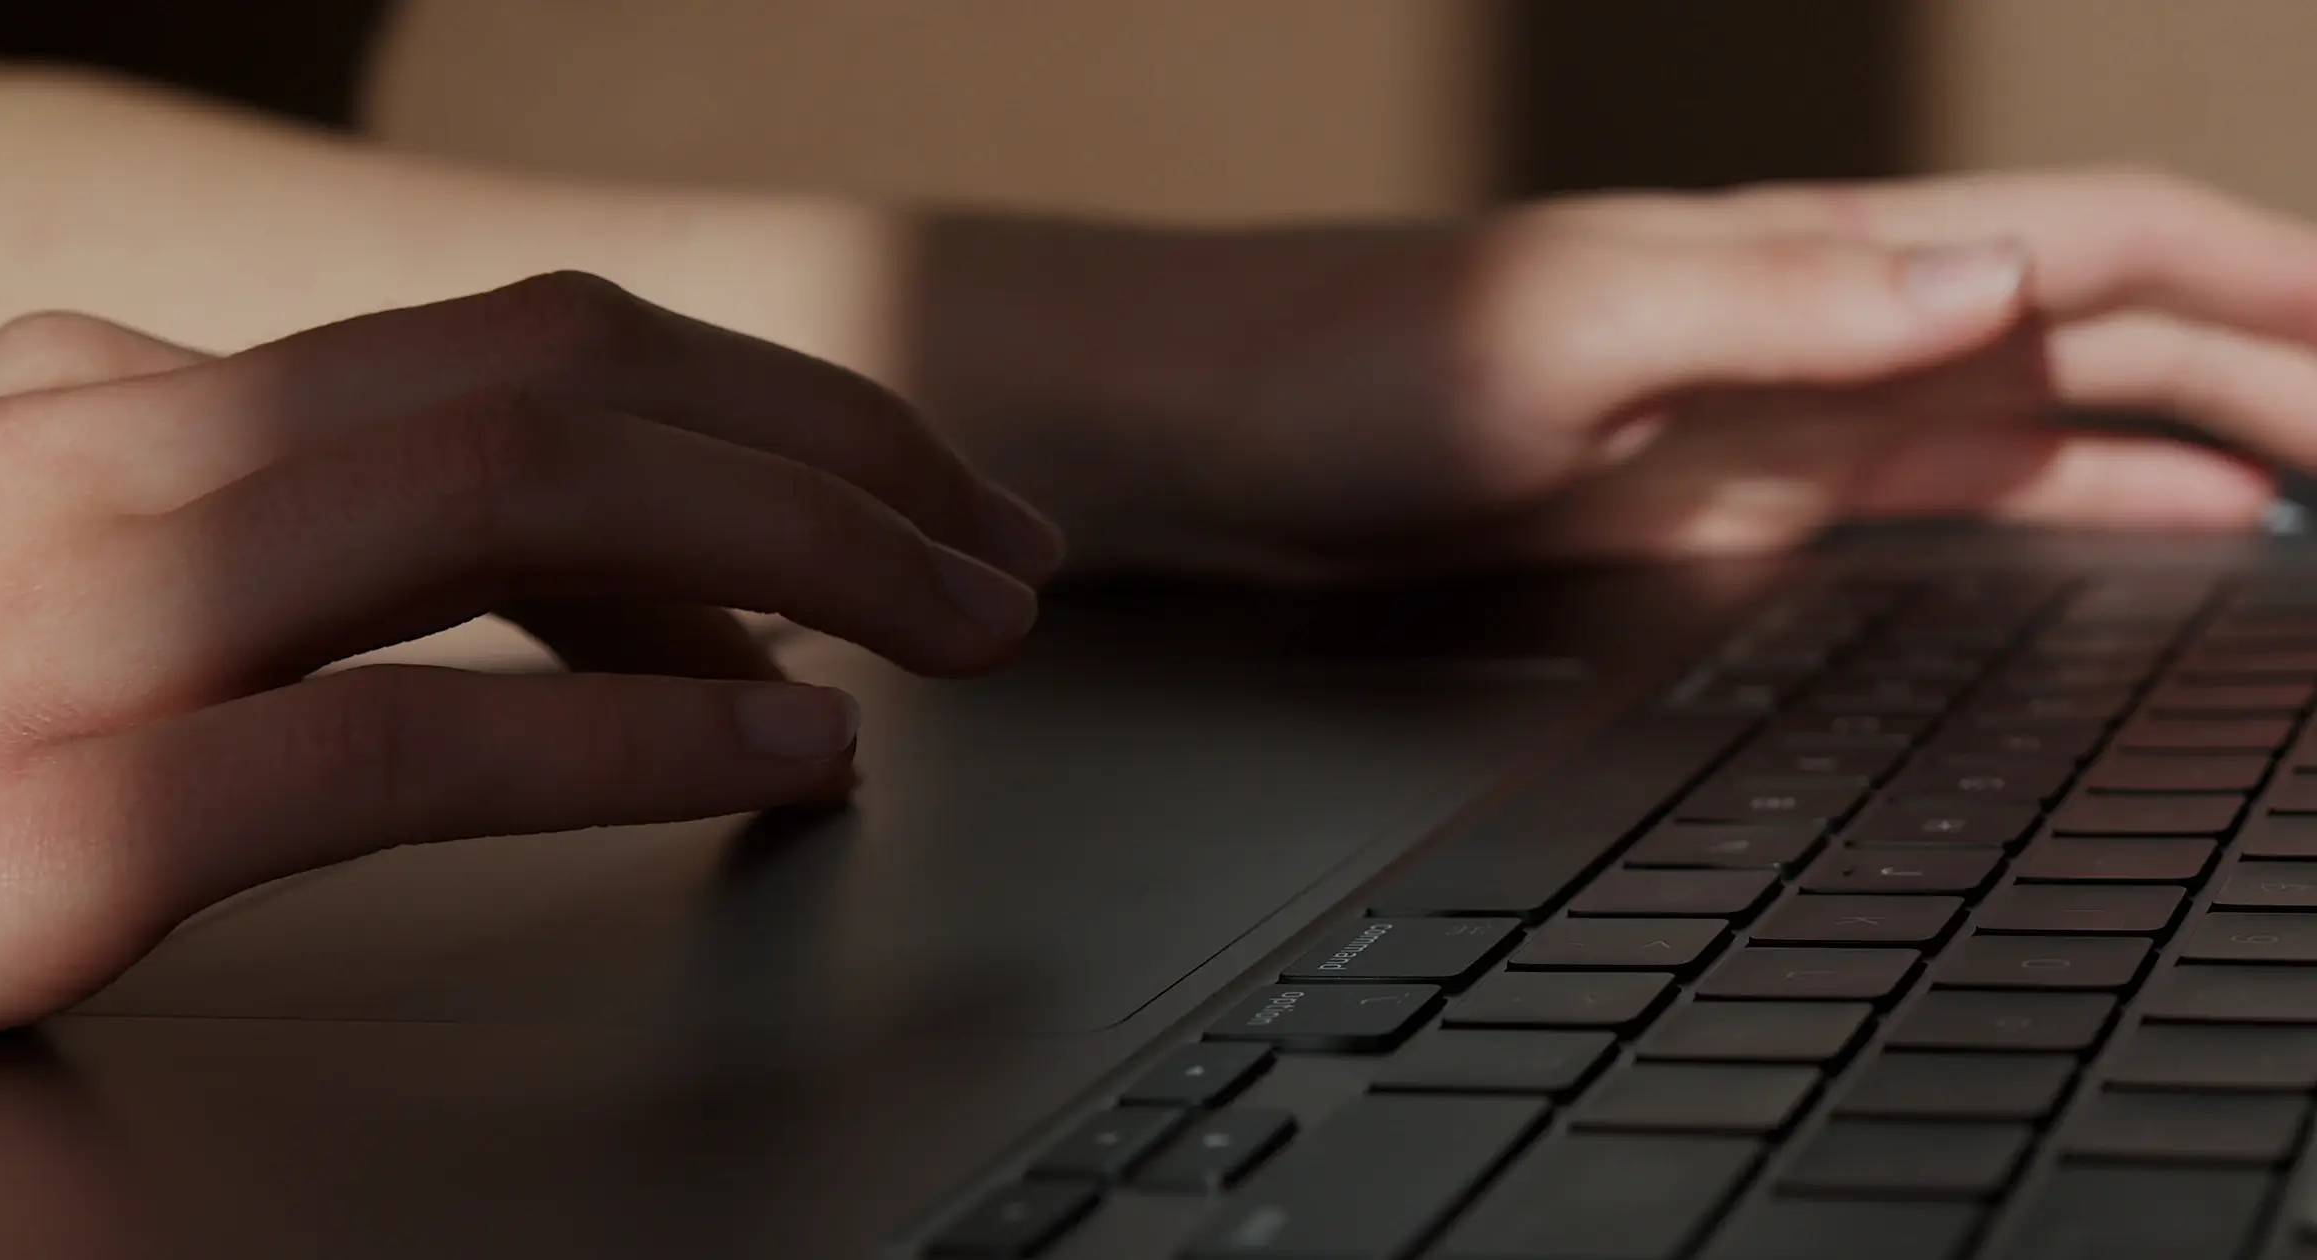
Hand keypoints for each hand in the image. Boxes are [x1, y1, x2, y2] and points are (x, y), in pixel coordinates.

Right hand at [0, 273, 1060, 1040]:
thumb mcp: (35, 555)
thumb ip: (243, 502)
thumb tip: (530, 547)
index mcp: (131, 400)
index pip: (524, 343)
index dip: (765, 403)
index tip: (921, 489)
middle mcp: (111, 461)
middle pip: (555, 380)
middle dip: (831, 452)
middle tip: (1000, 550)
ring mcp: (75, 626)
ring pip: (502, 501)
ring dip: (787, 555)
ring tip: (951, 629)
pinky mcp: (54, 819)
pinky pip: (399, 739)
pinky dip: (631, 736)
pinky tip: (785, 757)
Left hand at [993, 169, 2311, 576]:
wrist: (1216, 438)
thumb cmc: (1348, 363)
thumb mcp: (1567, 333)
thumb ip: (1782, 308)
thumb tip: (1993, 287)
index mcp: (1816, 259)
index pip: (2106, 242)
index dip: (2276, 278)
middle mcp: (1830, 320)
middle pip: (2118, 321)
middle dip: (2283, 361)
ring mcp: (1793, 411)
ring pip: (2060, 404)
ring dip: (2209, 431)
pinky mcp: (1738, 493)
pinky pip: (1954, 487)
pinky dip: (2077, 498)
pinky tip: (2155, 524)